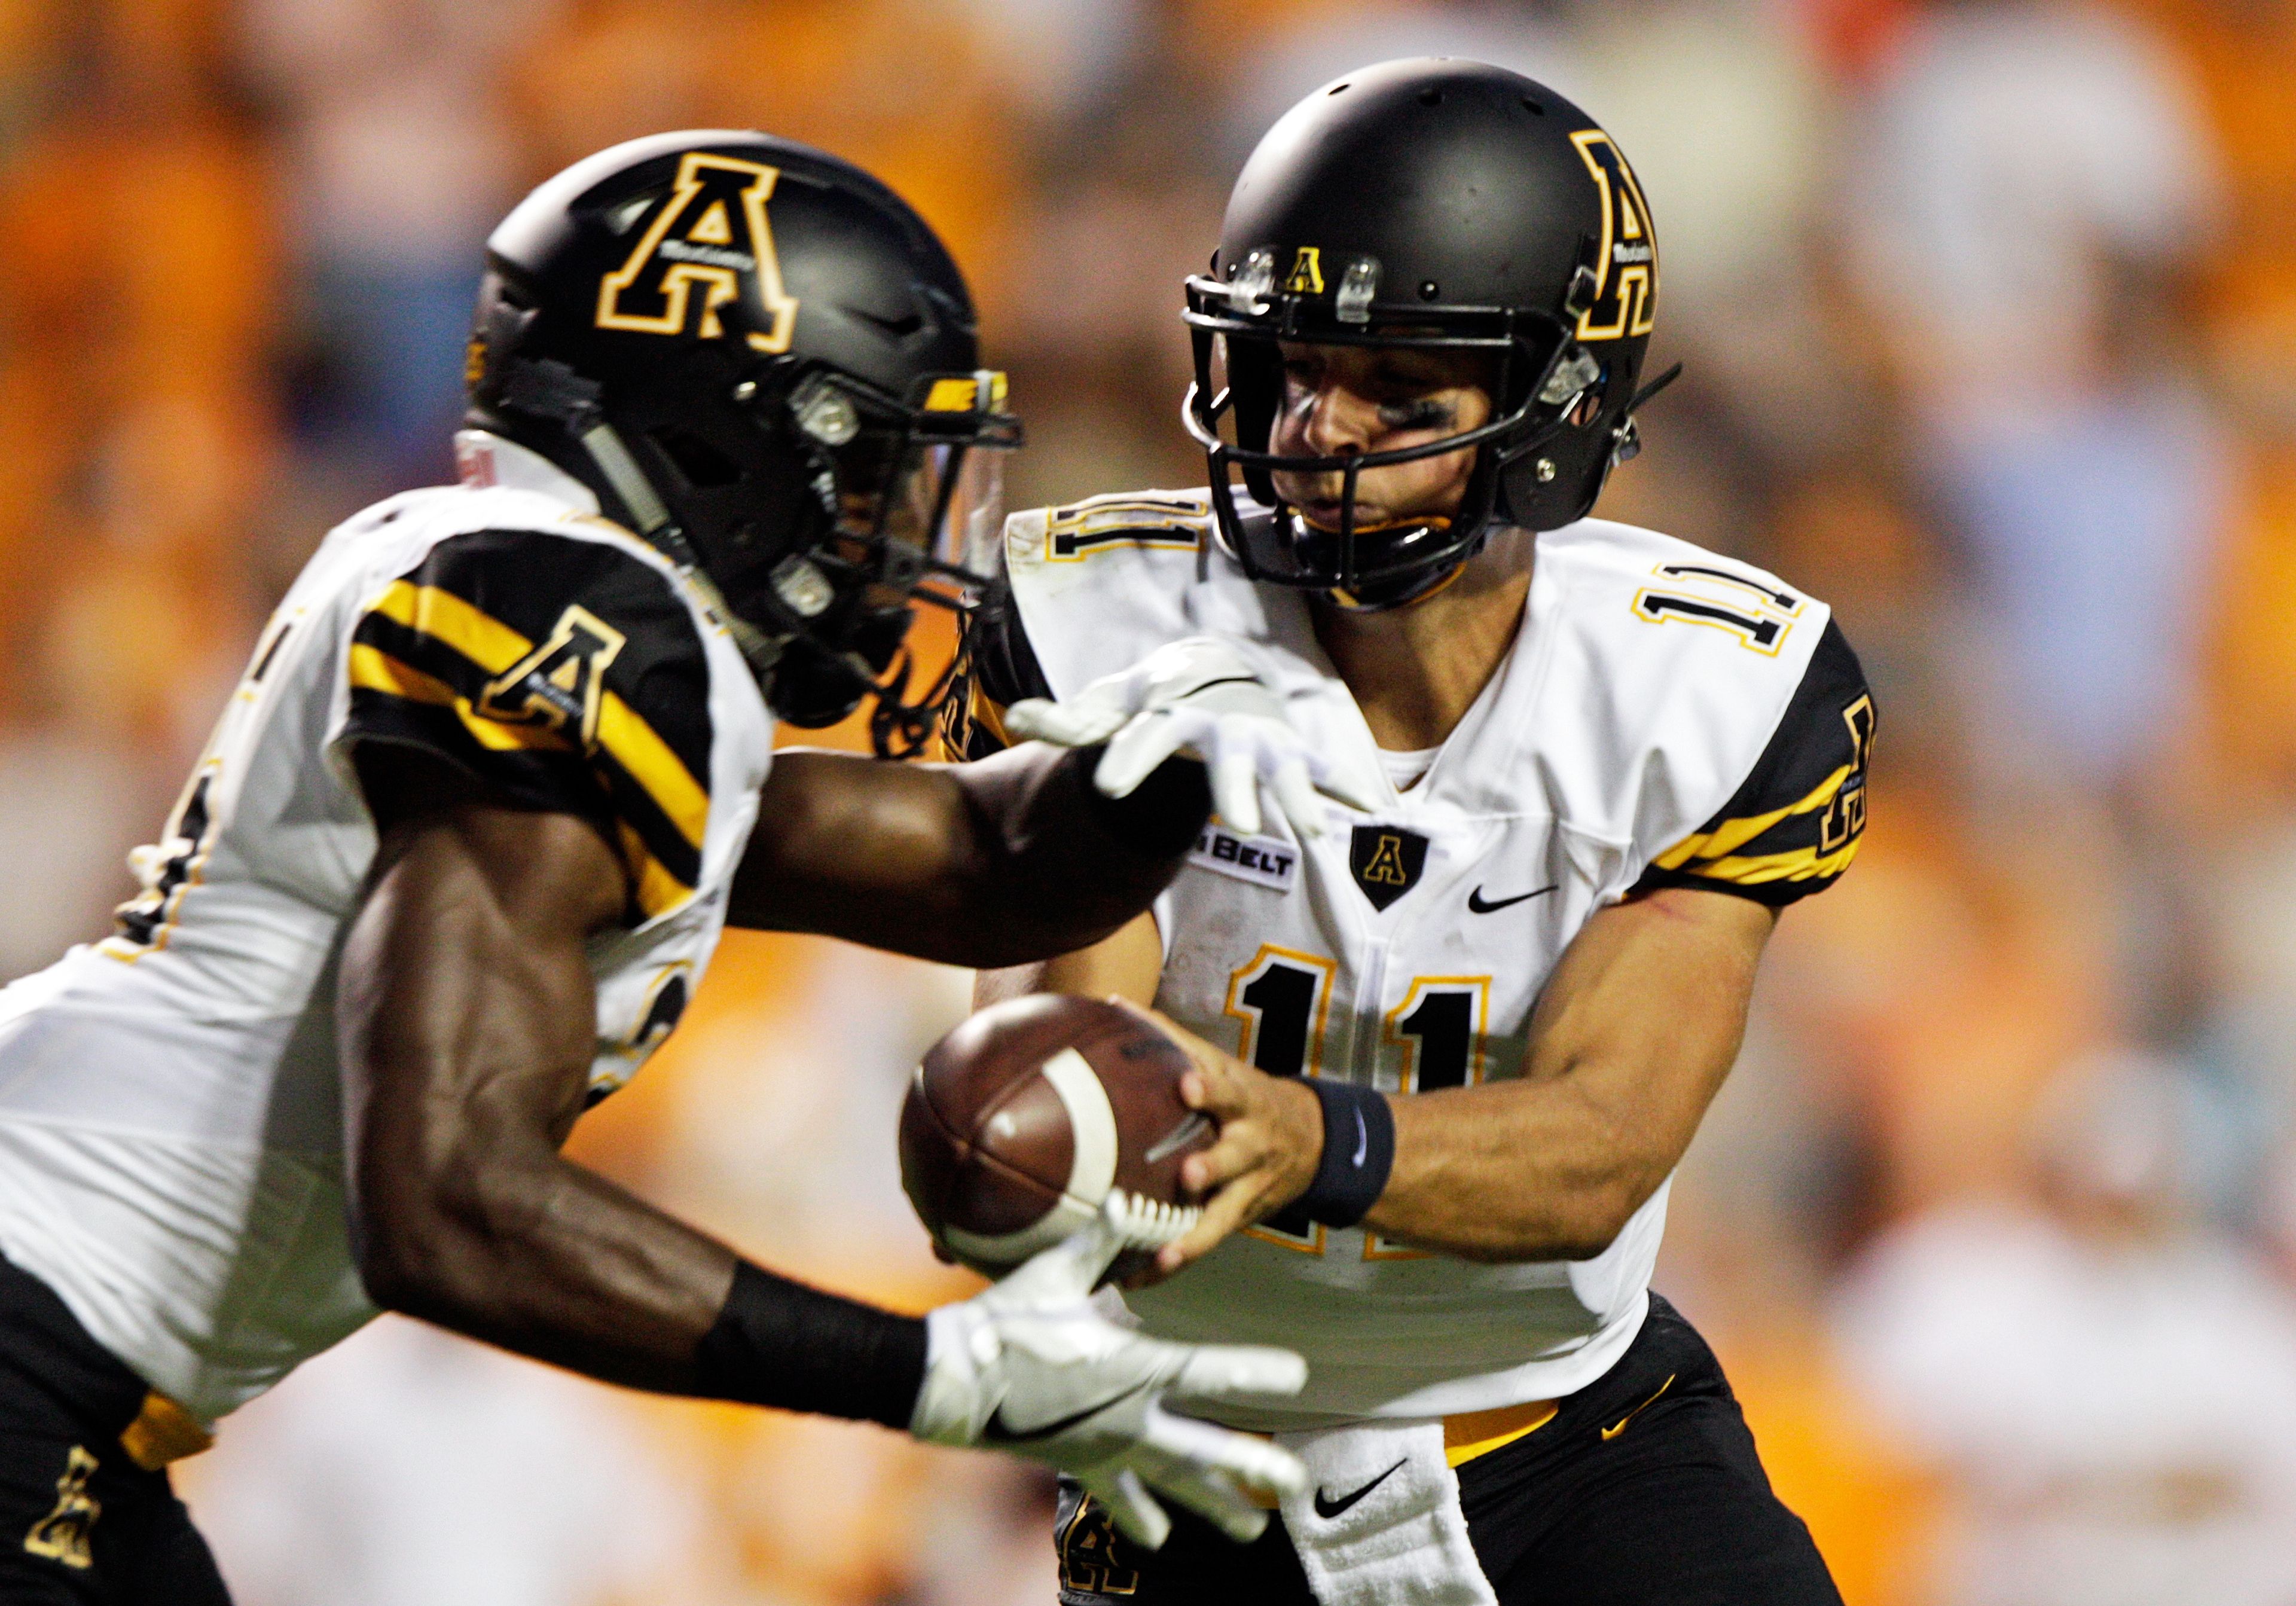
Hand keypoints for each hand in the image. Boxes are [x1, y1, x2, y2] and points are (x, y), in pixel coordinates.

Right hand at [909, 1198, 1308, 1547]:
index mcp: (1132, 1367)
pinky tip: (1160, 1538)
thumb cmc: (1005, 1322)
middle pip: (1204, 1451)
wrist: (953, 1380)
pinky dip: (1141, 1517)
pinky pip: (1119, 1497)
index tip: (1298, 1376)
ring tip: (1252, 1529)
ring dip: (1213, 1506)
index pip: (1209, 1371)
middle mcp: (1128, 1417)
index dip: (1256, 1372)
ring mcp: (1105, 1448)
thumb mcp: (1054, 1275)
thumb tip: (1124, 1198)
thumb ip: (1098, 1241)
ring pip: (1171, 1485)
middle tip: (1296, 1488)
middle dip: (1253, 1469)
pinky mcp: (1079, 1463)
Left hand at [1001, 637, 1379, 839]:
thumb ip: (1069, 720)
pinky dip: (1345, 789)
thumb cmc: (1153, 698)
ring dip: (1298, 799)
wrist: (1213, 666)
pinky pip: (1321, 771)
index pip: (1146, 737)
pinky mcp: (1289, 750)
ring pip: (1282, 769)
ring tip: (1313, 832)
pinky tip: (1372, 812)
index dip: (1128, 760)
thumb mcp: (1110, 704)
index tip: (1108, 788)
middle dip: (1235, 789)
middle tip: (1236, 828)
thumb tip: (1016, 716)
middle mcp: (1220, 726)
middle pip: (1228, 759)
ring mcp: (1260, 738)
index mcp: (1169, 714)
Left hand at [1122, 1006, 1324, 1285]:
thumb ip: (1170, 1036)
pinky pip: (1208, 1242)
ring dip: (1194, 1234)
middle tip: (1189, 1175)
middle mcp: (1250, 1144)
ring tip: (1164, 1252)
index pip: (1228, 1089)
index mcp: (1242, 1099)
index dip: (1210, 1088)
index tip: (1188, 1087)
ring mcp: (1248, 1186)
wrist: (1314, 1140)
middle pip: (1234, 1156)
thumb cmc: (1245, 1096)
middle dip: (1213, 1166)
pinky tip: (1142, 1275)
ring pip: (1224, 1213)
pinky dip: (1176, 1258)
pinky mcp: (1240, 1217)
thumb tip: (1117, 1005)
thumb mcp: (1221, 1063)